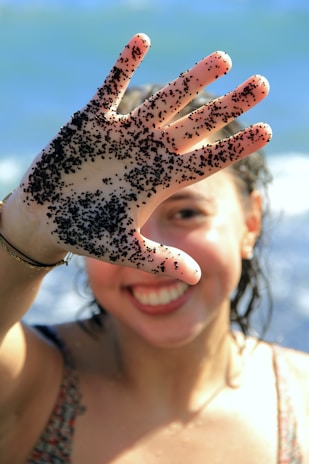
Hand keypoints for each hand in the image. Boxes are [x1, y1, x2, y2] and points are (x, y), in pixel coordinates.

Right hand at [20, 33, 270, 283]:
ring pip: (164, 101)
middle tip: (262, 85)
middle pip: (196, 124)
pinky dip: (123, 67)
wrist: (46, 218)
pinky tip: (142, 42)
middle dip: (228, 105)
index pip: (206, 160)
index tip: (267, 130)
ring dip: (192, 80)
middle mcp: (148, 153)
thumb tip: (195, 278)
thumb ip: (158, 259)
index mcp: (159, 180)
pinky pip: (110, 89)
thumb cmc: (86, 233)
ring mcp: (123, 135)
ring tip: (225, 59)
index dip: (236, 146)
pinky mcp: (91, 122)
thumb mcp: (123, 249)